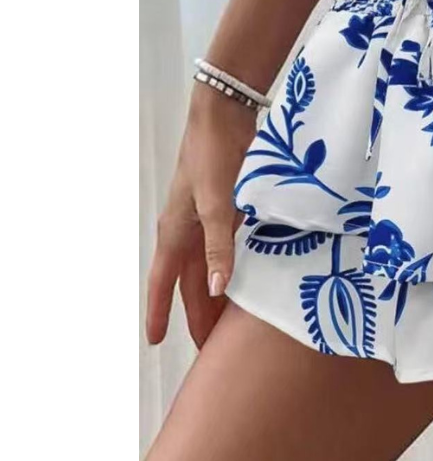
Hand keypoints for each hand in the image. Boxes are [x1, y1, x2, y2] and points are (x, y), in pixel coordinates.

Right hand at [146, 85, 256, 347]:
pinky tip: (249, 277)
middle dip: (197, 312)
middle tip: (210, 346)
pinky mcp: (226, 206)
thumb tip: (216, 290)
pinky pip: (226, 247)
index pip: (163, 283)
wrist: (224, 114)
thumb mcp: (217, 204)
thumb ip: (219, 247)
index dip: (160, 312)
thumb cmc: (213, 155)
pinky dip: (233, 266)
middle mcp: (187, 228)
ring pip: (209, 266)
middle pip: (190, 281)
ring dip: (216, 292)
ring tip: (230, 321)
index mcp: (176, 232)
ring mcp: (206, 217)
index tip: (155, 342)